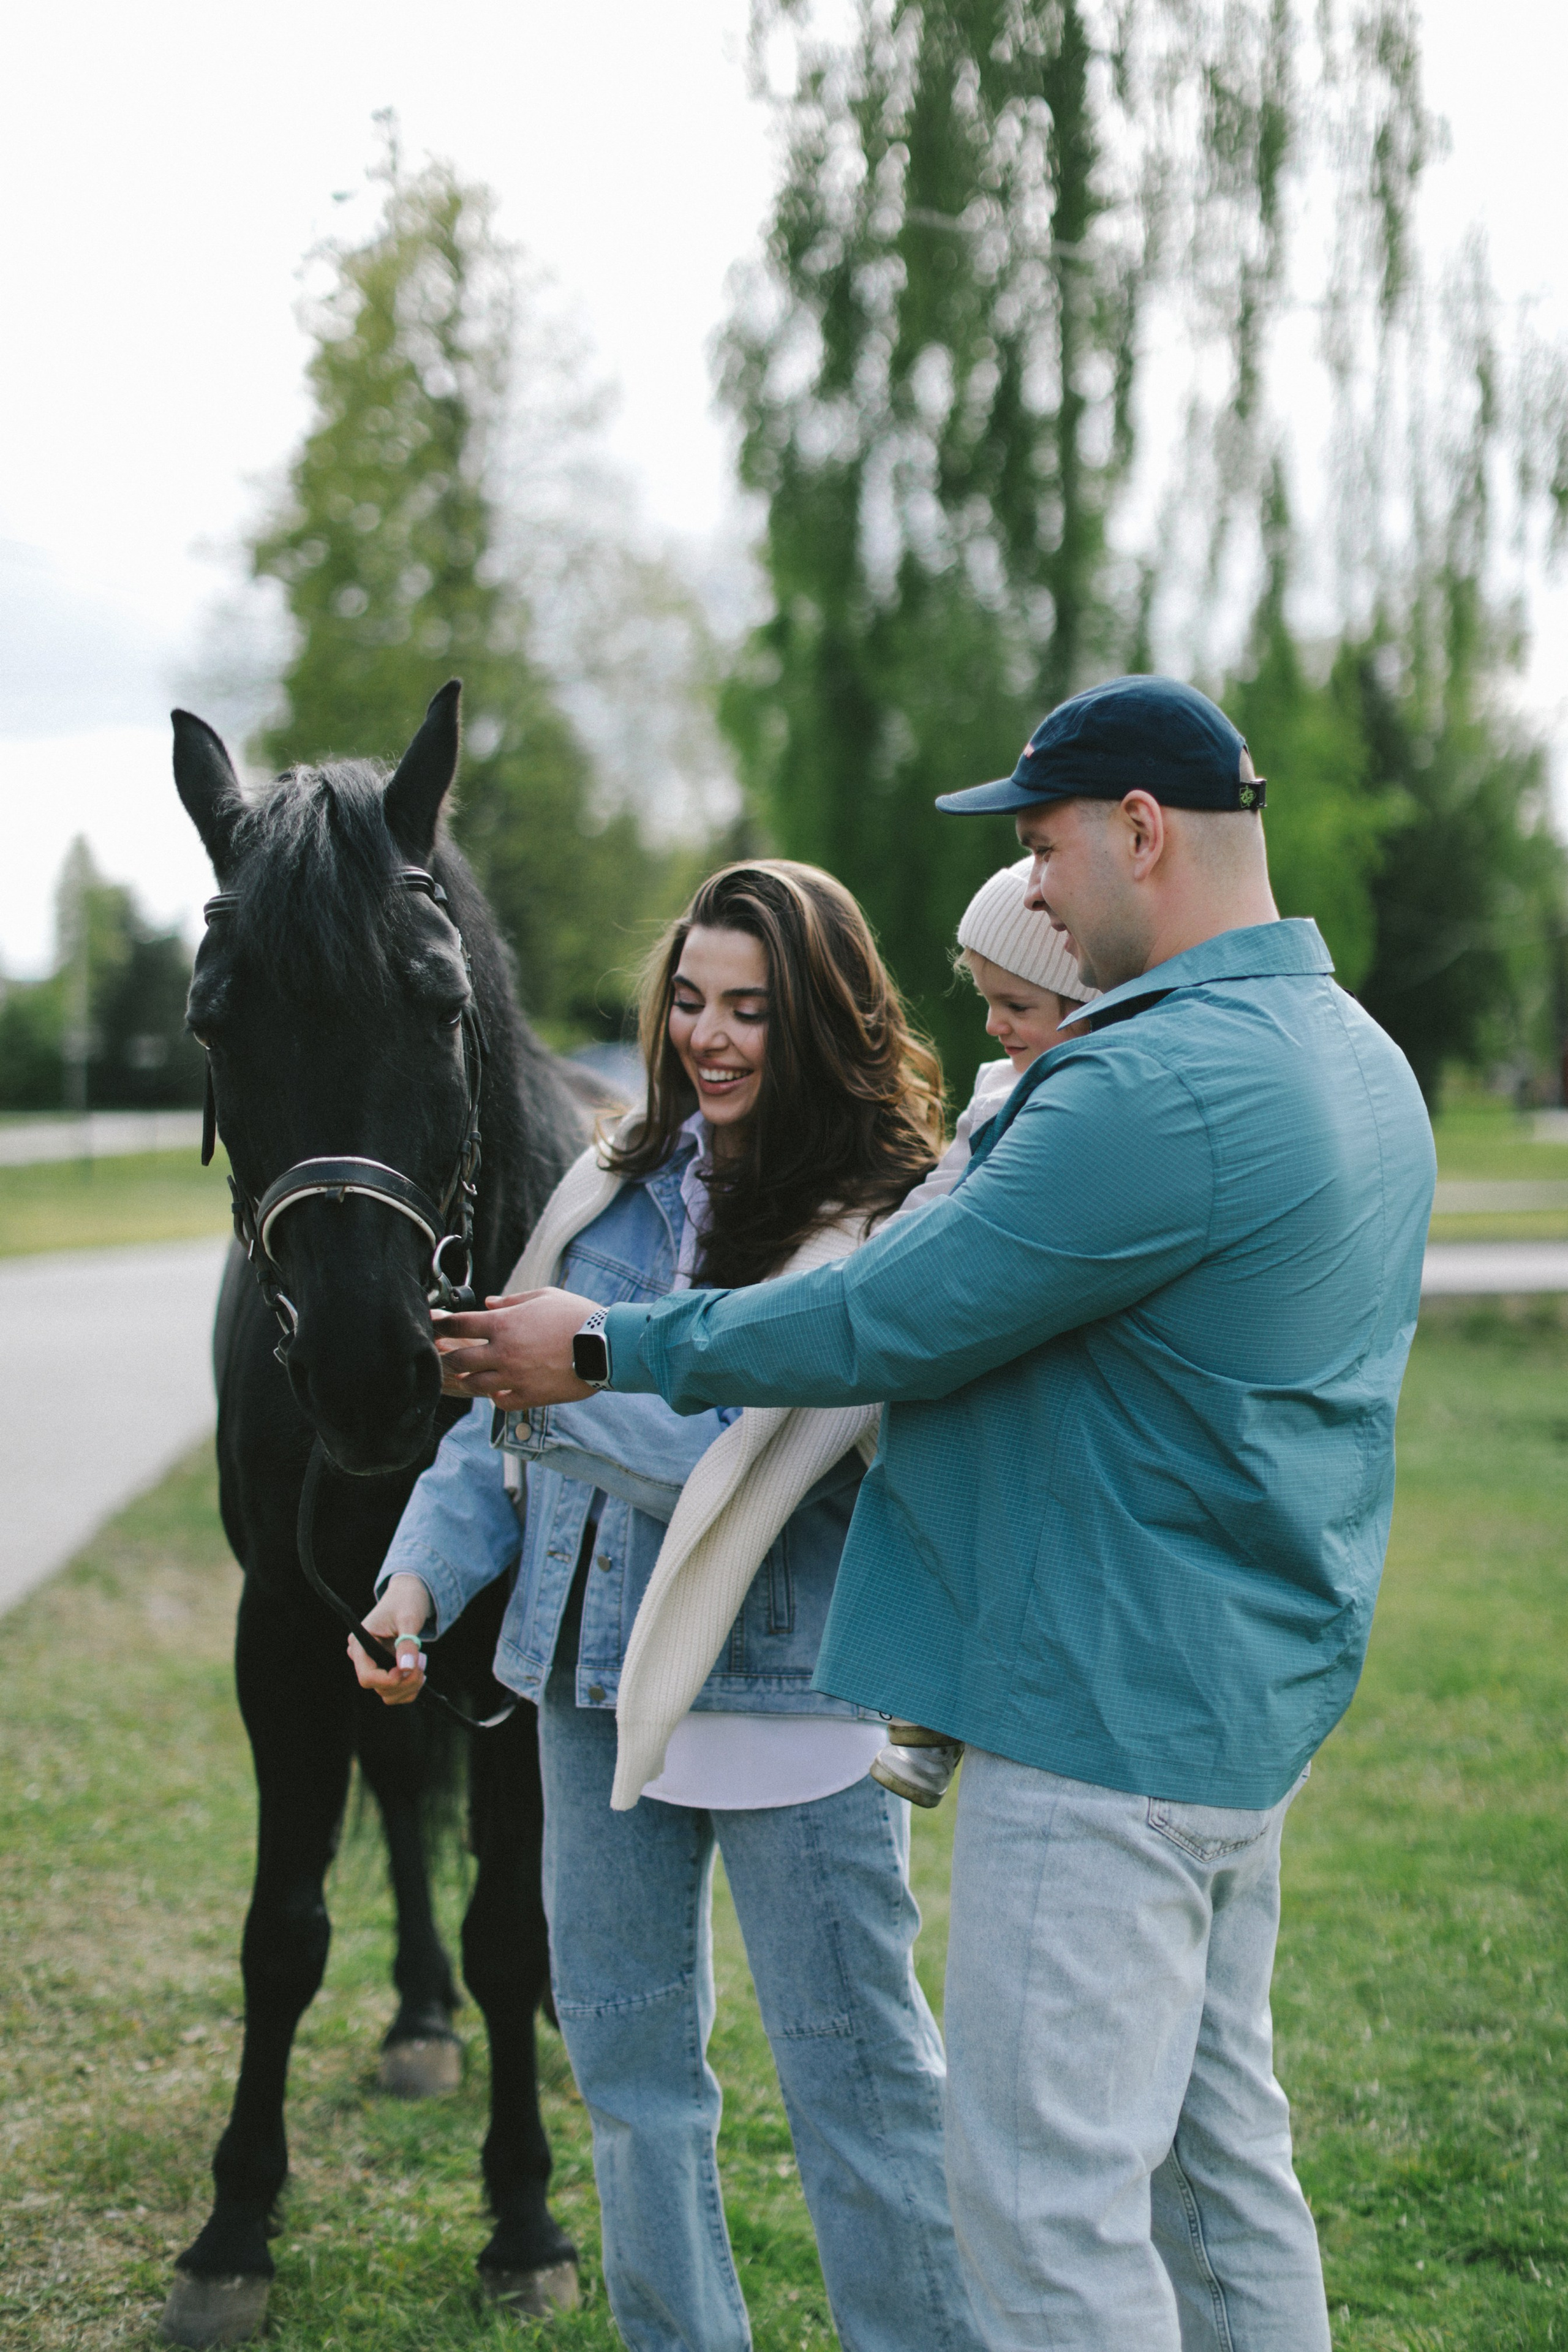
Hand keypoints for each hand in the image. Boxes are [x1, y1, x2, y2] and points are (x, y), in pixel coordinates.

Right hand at [349, 1574, 432, 1705]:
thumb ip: (407, 1643)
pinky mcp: (384, 1670)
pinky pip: (395, 1691)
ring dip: (409, 1685)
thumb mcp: (408, 1618)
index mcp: (359, 1642)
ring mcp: (373, 1665)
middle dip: (405, 1681)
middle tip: (422, 1660)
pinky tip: (418, 1669)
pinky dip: (410, 1686)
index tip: (408, 1670)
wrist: (408, 1595)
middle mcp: (362, 1657)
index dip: (388, 1680)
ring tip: (421, 1661)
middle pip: (379, 1687)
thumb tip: (407, 1668)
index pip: (366, 1676)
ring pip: (388, 1694)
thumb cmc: (406, 1601)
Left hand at [432, 1288, 598, 1407]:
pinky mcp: (529, 1396)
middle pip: (458, 1359)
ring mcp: (514, 1377)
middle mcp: (503, 1352)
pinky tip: (499, 1390)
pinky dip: (495, 1397)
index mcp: (503, 1324)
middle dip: (448, 1357)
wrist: (605, 1345)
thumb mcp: (544, 1297)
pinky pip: (500, 1402)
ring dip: (470, 1379)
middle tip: (447, 1356)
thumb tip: (488, 1303)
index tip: (434, 1325)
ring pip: (475, 1385)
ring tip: (471, 1375)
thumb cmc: (576, 1315)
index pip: (459, 1324)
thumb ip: (512, 1300)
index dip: (441, 1323)